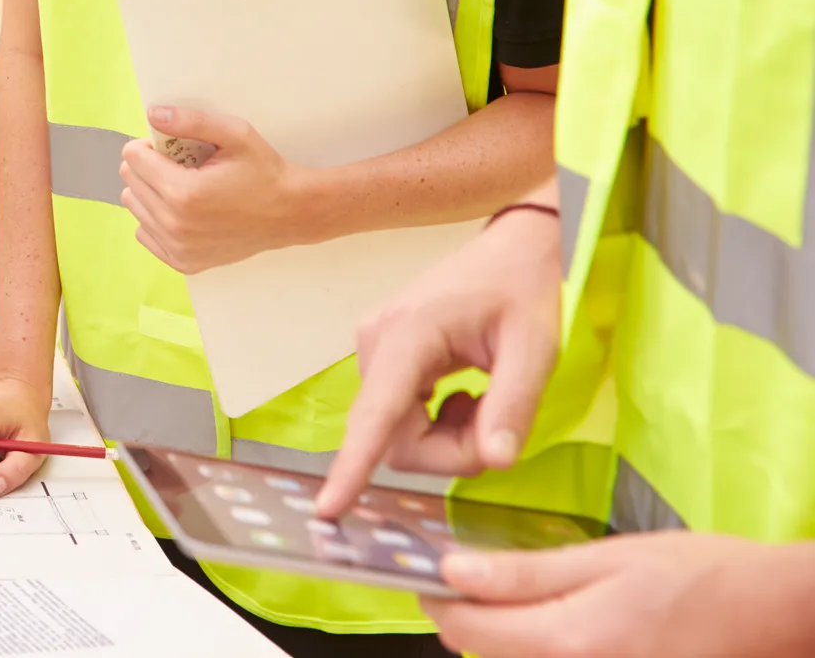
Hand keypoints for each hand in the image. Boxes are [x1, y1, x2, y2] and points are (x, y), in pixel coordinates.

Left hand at [118, 106, 311, 272]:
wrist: (290, 214)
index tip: (173, 148)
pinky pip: (144, 233)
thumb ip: (191, 121)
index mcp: (183, 192)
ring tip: (185, 188)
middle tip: (182, 166)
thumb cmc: (264, 172)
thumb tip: (153, 114)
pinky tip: (183, 211)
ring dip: (151, 192)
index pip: (132, 158)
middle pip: (130, 181)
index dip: (150, 146)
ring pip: (134, 207)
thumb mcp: (235, 134)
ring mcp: (178, 247)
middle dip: (149, 167)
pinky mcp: (183, 262)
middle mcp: (175, 224)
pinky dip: (156, 219)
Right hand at [315, 206, 562, 517]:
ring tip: (483, 399)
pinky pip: (399, 416)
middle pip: (396, 438)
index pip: (377, 415)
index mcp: (409, 335)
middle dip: (450, 450)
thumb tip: (495, 460)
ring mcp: (375, 348)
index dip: (353, 464)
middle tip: (497, 426)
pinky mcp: (382, 356)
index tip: (328, 506)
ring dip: (447, 437)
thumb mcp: (535, 348)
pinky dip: (437, 421)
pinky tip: (464, 392)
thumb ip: (513, 405)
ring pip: (398, 432)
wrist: (512, 248)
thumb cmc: (523, 288)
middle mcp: (377, 342)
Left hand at [425, 533, 814, 656]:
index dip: (439, 599)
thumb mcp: (608, 558)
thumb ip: (526, 572)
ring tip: (515, 598)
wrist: (775, 616)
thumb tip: (453, 570)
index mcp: (570, 641)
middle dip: (469, 618)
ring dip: (505, 637)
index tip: (430, 572)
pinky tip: (557, 623)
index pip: (466, 630)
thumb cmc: (702, 577)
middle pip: (488, 655)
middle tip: (470, 578)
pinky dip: (542, 650)